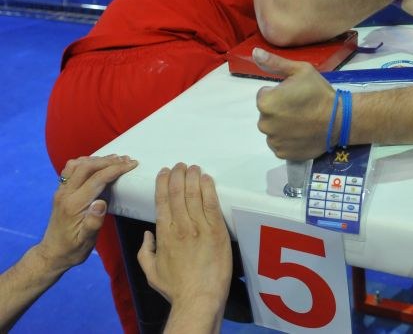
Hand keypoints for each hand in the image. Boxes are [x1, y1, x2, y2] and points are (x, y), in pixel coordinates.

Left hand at [36, 155, 137, 271]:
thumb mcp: (86, 241)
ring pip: (76, 165)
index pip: (97, 179)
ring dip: (97, 159)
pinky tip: (96, 165)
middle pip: (86, 167)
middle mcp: (65, 194)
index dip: (116, 169)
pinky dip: (85, 162)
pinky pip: (70, 169)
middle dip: (109, 161)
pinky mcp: (61, 191)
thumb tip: (101, 203)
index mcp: (74, 205)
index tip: (132, 164)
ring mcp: (61, 191)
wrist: (52, 253)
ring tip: (115, 160)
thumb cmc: (73, 249)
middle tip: (127, 160)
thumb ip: (93, 222)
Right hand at [137, 164, 231, 315]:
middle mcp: (181, 227)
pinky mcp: (217, 231)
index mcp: (164, 234)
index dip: (163, 183)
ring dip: (193, 177)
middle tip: (180, 165)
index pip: (162, 201)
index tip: (165, 172)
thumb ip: (144, 252)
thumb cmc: (176, 288)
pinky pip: (212, 204)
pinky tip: (207, 179)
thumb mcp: (151, 271)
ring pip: (195, 195)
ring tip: (193, 167)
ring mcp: (200, 227)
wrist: (199, 298)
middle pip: (178, 193)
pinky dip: (209, 189)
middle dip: (178, 175)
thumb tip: (147, 235)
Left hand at [253, 48, 334, 159]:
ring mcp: (273, 141)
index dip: (280, 93)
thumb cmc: (319, 93)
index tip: (295, 95)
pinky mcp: (282, 154)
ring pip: (273, 130)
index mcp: (266, 102)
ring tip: (302, 122)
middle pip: (268, 114)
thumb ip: (275, 63)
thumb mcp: (301, 70)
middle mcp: (265, 124)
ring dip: (282, 126)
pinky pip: (280, 144)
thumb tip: (254, 53)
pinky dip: (288, 140)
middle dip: (279, 110)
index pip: (264, 95)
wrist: (340, 119)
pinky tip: (302, 134)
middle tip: (300, 108)